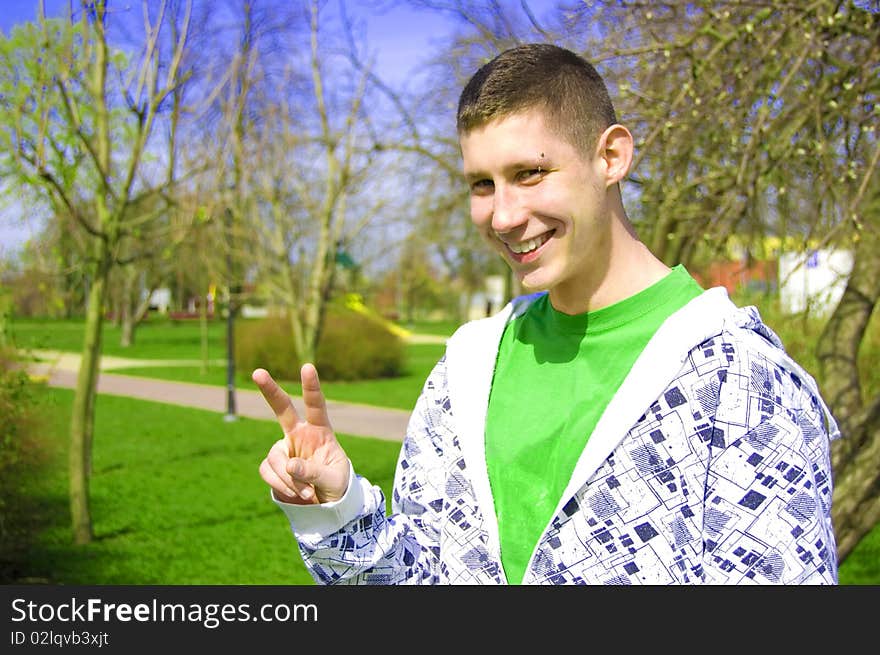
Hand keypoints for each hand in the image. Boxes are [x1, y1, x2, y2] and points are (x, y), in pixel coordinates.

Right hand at [254, 364, 349, 504]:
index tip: (307, 367)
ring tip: (307, 493)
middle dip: (270, 390)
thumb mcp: (333, 481)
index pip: (316, 405)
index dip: (311, 386)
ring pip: (275, 456)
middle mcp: (299, 434)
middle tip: (258, 372)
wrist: (324, 503)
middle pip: (282, 408)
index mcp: (320, 431)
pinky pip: (267, 471)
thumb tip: (290, 465)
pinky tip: (296, 494)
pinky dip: (281, 485)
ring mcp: (284, 448)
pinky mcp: (272, 464)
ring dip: (289, 478)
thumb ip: (314, 472)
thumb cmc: (335, 485)